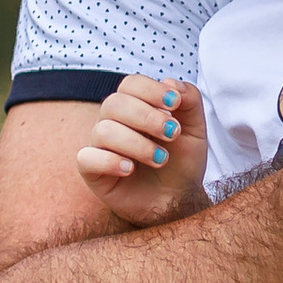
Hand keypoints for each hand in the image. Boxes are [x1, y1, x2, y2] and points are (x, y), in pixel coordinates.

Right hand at [77, 75, 207, 220]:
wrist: (178, 200)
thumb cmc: (182, 162)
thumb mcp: (195, 131)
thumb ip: (190, 101)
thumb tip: (170, 82)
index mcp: (135, 106)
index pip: (130, 84)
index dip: (150, 90)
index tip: (174, 104)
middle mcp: (113, 122)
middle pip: (114, 103)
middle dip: (147, 117)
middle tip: (173, 133)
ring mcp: (100, 146)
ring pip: (103, 131)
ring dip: (136, 144)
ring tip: (160, 159)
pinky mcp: (92, 171)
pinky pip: (86, 158)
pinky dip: (110, 161)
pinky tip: (131, 170)